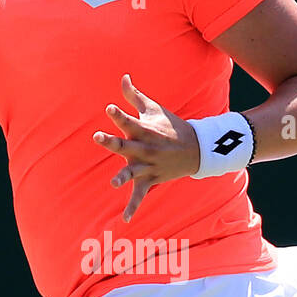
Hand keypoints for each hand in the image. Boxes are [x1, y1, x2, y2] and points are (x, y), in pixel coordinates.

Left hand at [93, 73, 200, 222]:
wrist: (198, 149)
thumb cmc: (170, 125)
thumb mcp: (154, 109)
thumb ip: (134, 96)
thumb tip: (123, 76)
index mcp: (143, 130)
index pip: (128, 120)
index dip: (118, 114)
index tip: (109, 108)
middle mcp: (144, 148)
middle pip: (125, 145)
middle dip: (112, 142)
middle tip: (98, 137)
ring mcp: (148, 166)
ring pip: (132, 172)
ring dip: (122, 177)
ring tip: (113, 183)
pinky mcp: (151, 180)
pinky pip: (141, 196)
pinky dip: (133, 208)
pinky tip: (125, 220)